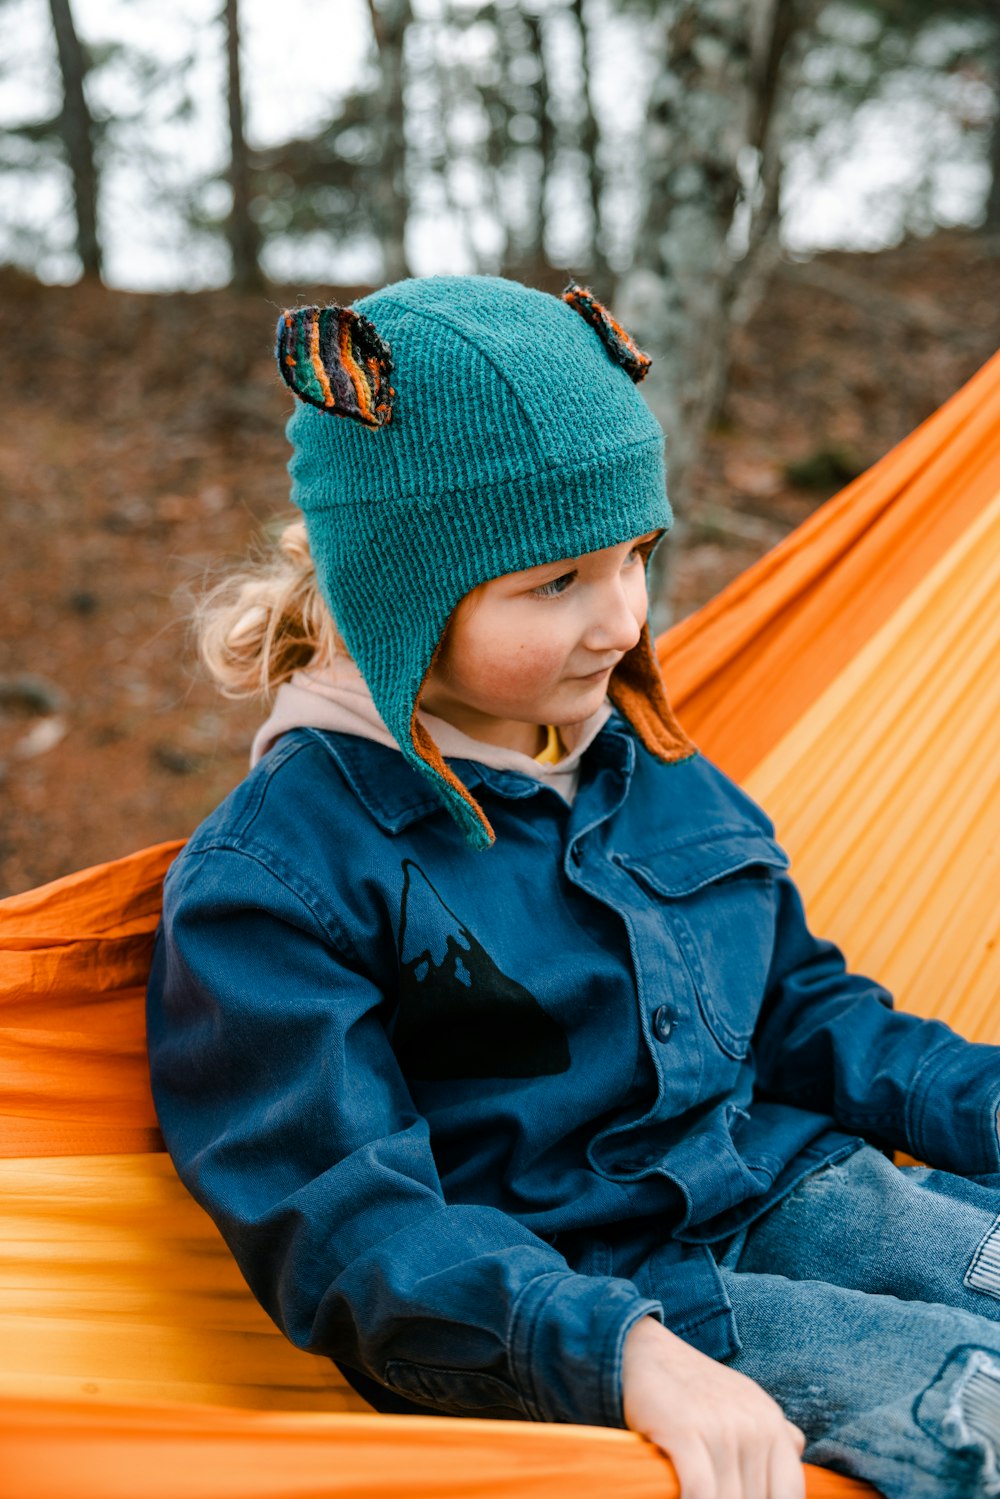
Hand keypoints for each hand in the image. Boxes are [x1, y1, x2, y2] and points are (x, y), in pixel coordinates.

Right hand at [622, 1315, 805, 1498]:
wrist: (645, 1350)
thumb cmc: (694, 1386)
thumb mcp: (744, 1401)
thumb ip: (774, 1430)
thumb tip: (797, 1447)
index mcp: (772, 1423)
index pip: (789, 1492)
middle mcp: (754, 1426)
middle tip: (715, 1494)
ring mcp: (721, 1427)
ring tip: (695, 1497)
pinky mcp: (685, 1431)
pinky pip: (700, 1493)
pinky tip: (681, 1497)